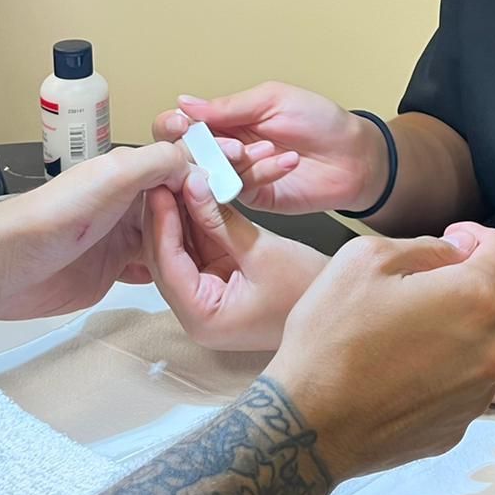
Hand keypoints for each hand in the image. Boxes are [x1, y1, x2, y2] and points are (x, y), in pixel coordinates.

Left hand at [0, 140, 246, 322]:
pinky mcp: (116, 271)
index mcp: (130, 172)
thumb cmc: (53, 218)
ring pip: (175, 235)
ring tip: (237, 244)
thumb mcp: (113, 176)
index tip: (255, 171)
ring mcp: (123, 237)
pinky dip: (179, 267)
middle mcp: (129, 202)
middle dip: (216, 202)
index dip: (218, 168)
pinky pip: (157, 266)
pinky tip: (200, 271)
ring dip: (201, 237)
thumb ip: (158, 162)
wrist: (8, 268)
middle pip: (184, 202)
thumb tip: (199, 157)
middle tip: (253, 209)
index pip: (185, 165)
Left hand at [141, 171, 328, 350]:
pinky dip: (198, 222)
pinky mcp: (217, 281)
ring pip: (180, 249)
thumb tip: (193, 186)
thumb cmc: (307, 289)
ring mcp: (206, 297)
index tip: (159, 187)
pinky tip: (194, 192)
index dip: (161, 222)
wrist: (336, 303)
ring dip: (180, 214)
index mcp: (203, 318)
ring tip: (176, 177)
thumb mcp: (261, 250)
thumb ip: (220, 220)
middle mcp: (198, 312)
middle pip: (167, 257)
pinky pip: (199, 248)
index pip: (167, 264)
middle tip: (162, 176)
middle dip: (166, 215)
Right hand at [153, 82, 387, 213]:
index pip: (178, 124)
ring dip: (235, 161)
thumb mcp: (273, 100)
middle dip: (197, 150)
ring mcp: (235, 176)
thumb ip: (229, 107)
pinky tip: (285, 161)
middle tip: (230, 145)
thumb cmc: (319, 120)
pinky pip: (240, 189)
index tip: (180, 124)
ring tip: (266, 148)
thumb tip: (183, 103)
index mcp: (223, 120)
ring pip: (208, 175)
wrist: (354, 154)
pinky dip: (260, 173)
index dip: (171, 125)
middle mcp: (222, 149)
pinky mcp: (254, 198)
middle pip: (182, 155)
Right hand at [264, 222, 494, 479]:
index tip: (450, 239)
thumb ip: (425, 245)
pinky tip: (415, 362)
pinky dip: (460, 362)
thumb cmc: (331, 336)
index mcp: (476, 299)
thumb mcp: (365, 260)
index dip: (478, 235)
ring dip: (477, 322)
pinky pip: (476, 380)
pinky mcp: (463, 423)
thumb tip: (456, 251)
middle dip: (484, 276)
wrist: (310, 424)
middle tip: (439, 277)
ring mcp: (482, 392)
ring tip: (426, 321)